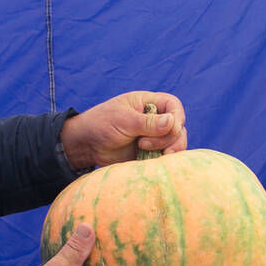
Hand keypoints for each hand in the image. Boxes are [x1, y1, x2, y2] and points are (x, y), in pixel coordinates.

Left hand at [59, 91, 186, 169]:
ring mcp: (154, 137)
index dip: (177, 117)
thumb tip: (173, 122)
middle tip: (143, 144)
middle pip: (178, 127)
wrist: (87, 145)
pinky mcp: (150, 153)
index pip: (173, 106)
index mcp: (148, 103)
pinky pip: (166, 157)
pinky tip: (151, 162)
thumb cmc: (101, 125)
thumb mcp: (124, 120)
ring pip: (175, 143)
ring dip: (168, 150)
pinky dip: (163, 160)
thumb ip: (148, 123)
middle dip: (168, 138)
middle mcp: (154, 119)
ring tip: (148, 154)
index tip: (171, 129)